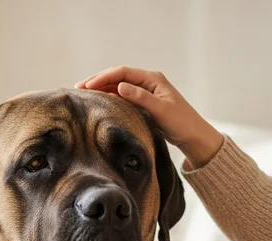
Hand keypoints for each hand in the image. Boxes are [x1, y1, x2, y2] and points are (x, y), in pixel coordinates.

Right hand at [76, 66, 223, 168]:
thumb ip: (140, 97)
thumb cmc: (181, 123)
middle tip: (78, 88)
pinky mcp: (143, 103)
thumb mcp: (161, 110)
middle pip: (117, 76)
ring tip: (83, 95)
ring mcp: (144, 92)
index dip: (103, 77)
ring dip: (101, 89)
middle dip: (97, 81)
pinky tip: (97, 102)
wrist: (193, 136)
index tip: (87, 86)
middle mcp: (147, 82)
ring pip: (117, 86)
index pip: (122, 73)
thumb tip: (119, 86)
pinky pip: (122, 97)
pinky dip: (108, 97)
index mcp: (152, 79)